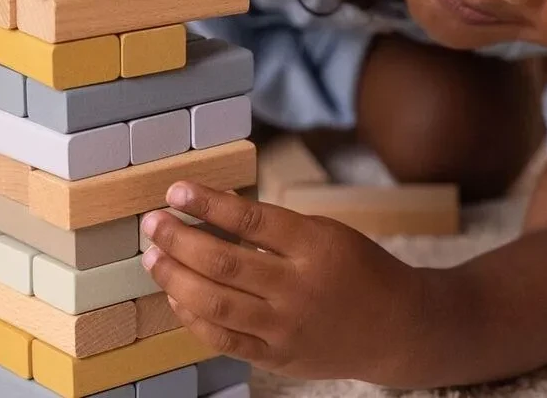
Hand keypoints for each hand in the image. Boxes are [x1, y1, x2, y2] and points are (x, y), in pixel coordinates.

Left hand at [141, 182, 431, 383]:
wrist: (393, 326)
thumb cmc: (358, 268)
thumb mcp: (326, 231)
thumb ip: (276, 227)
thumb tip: (216, 212)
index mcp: (313, 245)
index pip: (250, 219)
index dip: (208, 203)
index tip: (176, 190)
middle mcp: (296, 288)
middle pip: (222, 262)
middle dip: (178, 239)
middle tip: (152, 223)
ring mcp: (284, 327)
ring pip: (213, 302)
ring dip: (174, 276)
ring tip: (153, 256)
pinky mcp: (276, 356)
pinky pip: (222, 339)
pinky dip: (192, 316)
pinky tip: (176, 295)